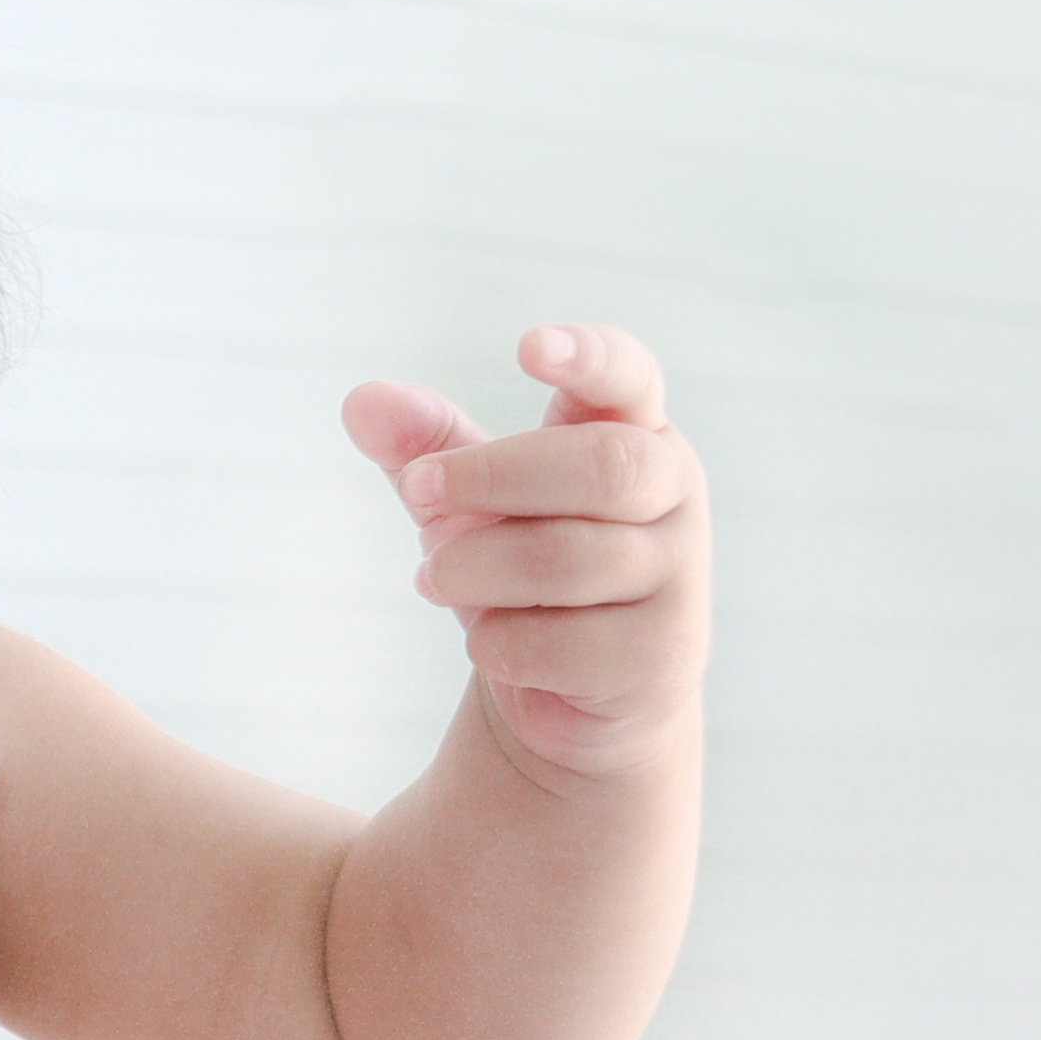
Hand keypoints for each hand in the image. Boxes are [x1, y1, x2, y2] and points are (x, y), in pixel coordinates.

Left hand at [340, 323, 707, 781]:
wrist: (575, 692)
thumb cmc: (522, 569)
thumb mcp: (469, 502)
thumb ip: (423, 448)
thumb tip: (361, 402)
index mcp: (632, 434)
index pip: (629, 378)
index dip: (591, 357)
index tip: (529, 347)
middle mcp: (673, 494)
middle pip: (601, 466)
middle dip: (490, 477)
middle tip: (415, 492)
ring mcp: (679, 576)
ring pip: (565, 558)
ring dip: (472, 569)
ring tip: (433, 577)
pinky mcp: (662, 654)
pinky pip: (556, 643)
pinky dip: (496, 642)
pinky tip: (493, 640)